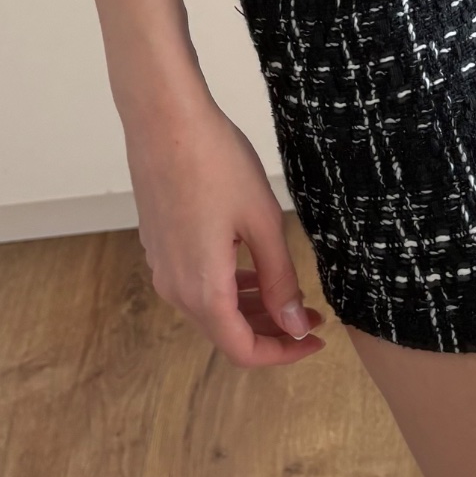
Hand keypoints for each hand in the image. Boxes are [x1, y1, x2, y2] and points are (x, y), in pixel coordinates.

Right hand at [125, 89, 325, 367]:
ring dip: (252, 311)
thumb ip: (280, 279)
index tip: (314, 341)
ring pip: (212, 310)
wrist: (165, 122)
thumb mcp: (263, 222)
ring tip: (292, 296)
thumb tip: (296, 325)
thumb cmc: (216, 164)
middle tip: (312, 318)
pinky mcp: (160, 247)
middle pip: (226, 333)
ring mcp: (163, 267)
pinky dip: (230, 290)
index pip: (242, 349)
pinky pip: (198, 285)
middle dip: (272, 331)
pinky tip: (255, 271)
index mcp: (202, 288)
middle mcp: (175, 288)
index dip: (282, 353)